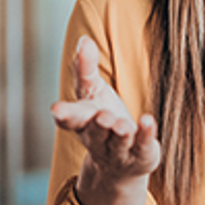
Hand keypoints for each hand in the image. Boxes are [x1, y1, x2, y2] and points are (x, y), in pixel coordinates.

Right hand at [50, 36, 161, 204]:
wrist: (120, 164)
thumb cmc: (101, 116)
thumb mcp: (92, 92)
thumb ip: (85, 69)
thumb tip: (83, 39)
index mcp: (82, 121)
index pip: (70, 118)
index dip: (63, 114)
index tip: (56, 109)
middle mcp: (97, 138)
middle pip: (95, 132)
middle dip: (98, 125)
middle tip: (102, 116)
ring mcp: (119, 150)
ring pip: (118, 142)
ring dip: (120, 133)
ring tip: (123, 126)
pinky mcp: (140, 154)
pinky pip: (143, 144)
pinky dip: (146, 133)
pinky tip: (148, 120)